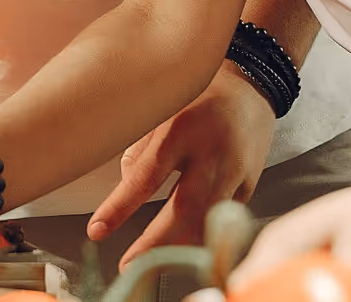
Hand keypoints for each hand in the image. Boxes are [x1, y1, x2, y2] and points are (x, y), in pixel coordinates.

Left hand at [89, 63, 275, 268]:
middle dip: (153, 242)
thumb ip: (142, 144)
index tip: (97, 230)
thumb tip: (125, 184)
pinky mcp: (249, 184)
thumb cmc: (201, 93)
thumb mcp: (164, 105)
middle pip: (182, 207)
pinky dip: (202, 235)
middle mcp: (211, 152)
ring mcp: (235, 170)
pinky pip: (221, 217)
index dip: (120, 207)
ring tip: (153, 263)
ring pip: (205, 219)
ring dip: (178, 246)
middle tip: (128, 264)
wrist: (252, 85)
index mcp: (182, 128)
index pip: (146, 175)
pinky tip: (183, 247)